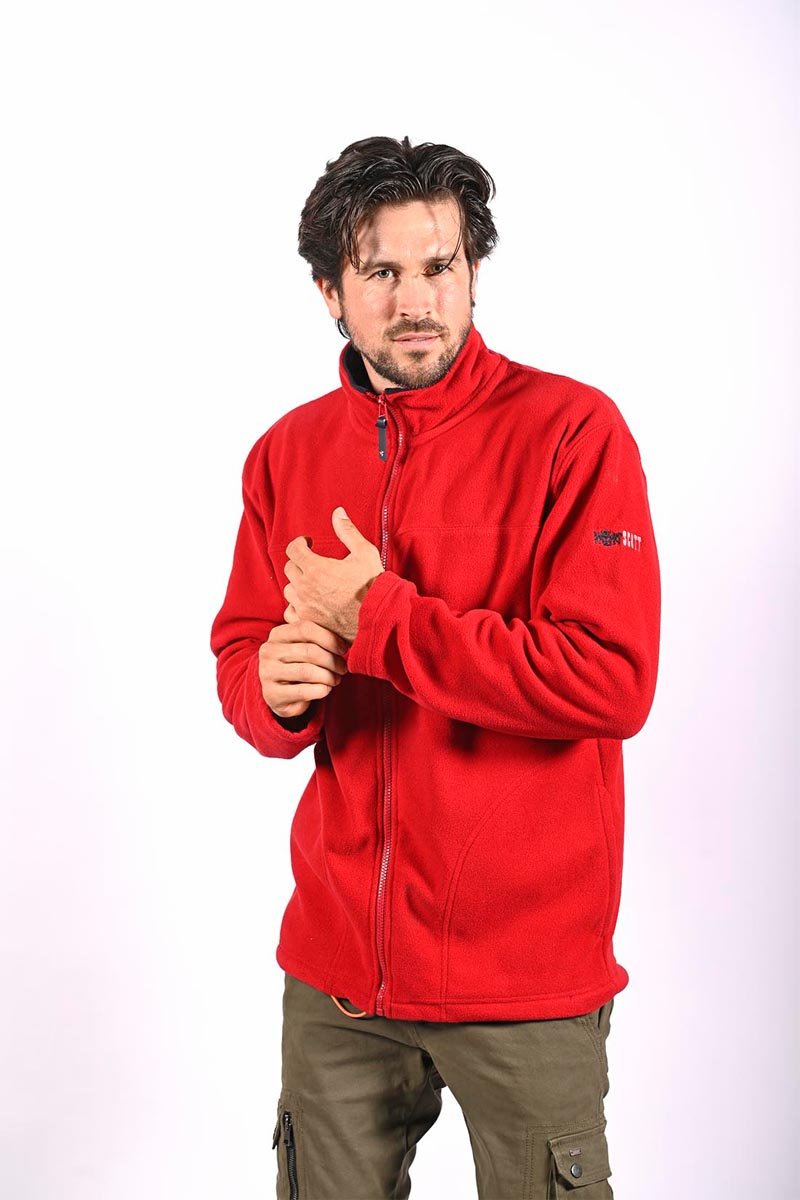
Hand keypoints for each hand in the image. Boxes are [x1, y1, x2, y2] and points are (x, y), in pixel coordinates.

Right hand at [259, 619, 348, 720]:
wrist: (279, 694)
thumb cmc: (297, 665)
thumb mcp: (302, 646)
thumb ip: (317, 636)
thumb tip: (345, 635)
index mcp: (277, 634)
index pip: (305, 628)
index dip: (329, 638)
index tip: (343, 649)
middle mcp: (268, 651)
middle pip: (309, 651)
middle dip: (332, 661)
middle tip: (343, 668)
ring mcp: (267, 673)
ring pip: (307, 672)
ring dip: (328, 676)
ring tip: (336, 679)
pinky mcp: (272, 694)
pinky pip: (303, 691)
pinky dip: (320, 690)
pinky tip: (325, 689)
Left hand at [282, 506, 383, 642]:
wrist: (378, 617)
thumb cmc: (373, 585)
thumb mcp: (364, 552)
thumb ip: (347, 531)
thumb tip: (338, 512)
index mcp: (316, 568)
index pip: (292, 549)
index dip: (300, 543)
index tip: (309, 543)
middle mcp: (306, 587)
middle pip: (289, 568)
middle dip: (299, 562)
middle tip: (312, 562)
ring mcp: (305, 607)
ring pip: (288, 590)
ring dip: (297, 584)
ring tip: (312, 583)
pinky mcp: (308, 622)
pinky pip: (290, 612)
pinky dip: (296, 606)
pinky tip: (309, 603)